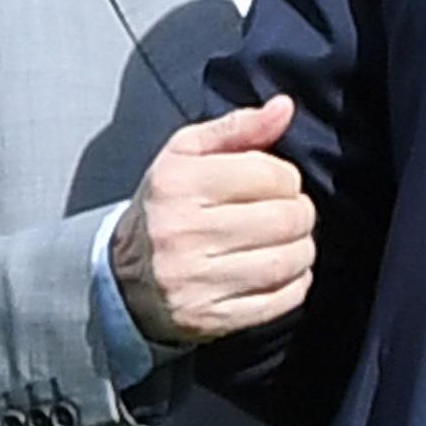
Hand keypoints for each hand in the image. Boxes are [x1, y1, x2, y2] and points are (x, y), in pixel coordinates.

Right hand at [110, 96, 313, 344]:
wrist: (122, 278)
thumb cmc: (166, 206)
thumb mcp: (187, 155)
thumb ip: (237, 127)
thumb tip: (284, 107)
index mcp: (179, 186)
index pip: (271, 175)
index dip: (285, 178)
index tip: (274, 185)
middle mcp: (184, 234)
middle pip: (286, 219)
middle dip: (299, 213)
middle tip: (287, 213)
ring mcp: (197, 281)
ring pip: (288, 260)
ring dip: (303, 248)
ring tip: (288, 241)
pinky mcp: (212, 318)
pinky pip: (282, 300)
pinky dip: (296, 283)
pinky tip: (282, 270)